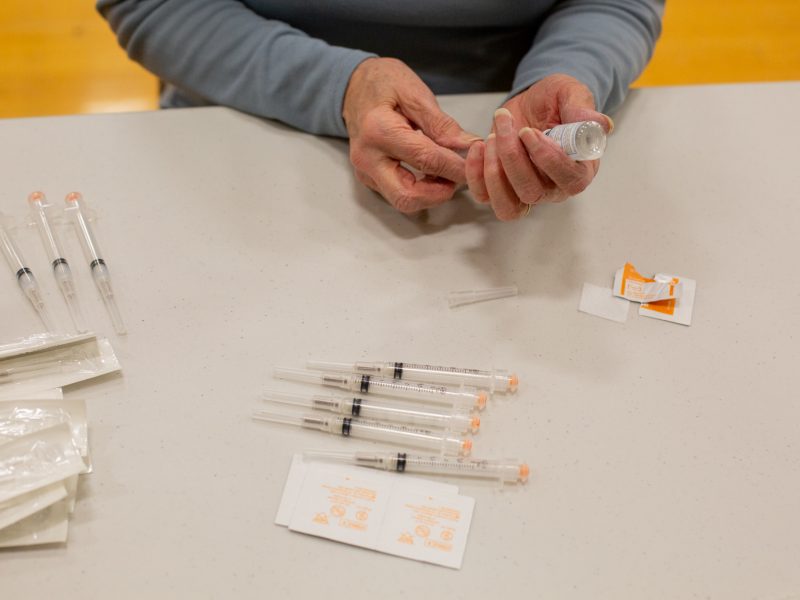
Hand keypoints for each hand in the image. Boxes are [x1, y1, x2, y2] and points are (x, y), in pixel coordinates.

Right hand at [343, 57, 480, 213]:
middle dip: (439, 193)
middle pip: (407, 196)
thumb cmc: (383, 82)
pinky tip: (434, 173)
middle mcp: (367, 158)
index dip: (456, 167)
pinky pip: (398, 193)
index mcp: (378, 131)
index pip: (425, 160)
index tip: (478, 164)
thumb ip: (442, 124)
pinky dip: (421, 190)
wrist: (353, 86)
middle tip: (460, 178)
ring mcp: (365, 172)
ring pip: (403, 201)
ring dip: (431, 194)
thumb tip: (469, 146)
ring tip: (449, 172)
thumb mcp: (415, 93)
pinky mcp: (369, 179)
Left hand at [465, 74, 612, 220]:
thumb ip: (582, 108)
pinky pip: (485, 197)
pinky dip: (475, 175)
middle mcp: (554, 189)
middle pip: (532, 192)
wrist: (535, 103)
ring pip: (508, 205)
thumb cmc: (558, 102)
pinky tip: (478, 146)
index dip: (546, 159)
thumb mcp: (572, 94)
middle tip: (506, 124)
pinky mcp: (501, 190)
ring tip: (492, 136)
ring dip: (494, 172)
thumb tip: (601, 124)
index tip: (528, 132)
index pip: (569, 180)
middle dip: (513, 157)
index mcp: (580, 170)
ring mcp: (526, 193)